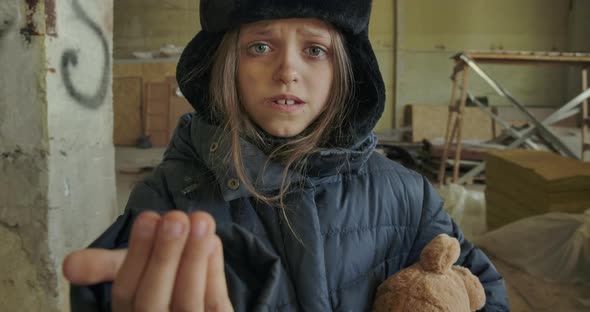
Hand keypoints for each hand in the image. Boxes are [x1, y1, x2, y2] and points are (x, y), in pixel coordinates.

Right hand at [63, 211, 233, 311]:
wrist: (188, 298)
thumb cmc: (154, 278)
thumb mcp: (127, 268)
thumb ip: (102, 264)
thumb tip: (69, 265)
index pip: (126, 291)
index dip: (137, 254)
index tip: (149, 216)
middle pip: (153, 300)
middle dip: (165, 256)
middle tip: (176, 217)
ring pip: (188, 302)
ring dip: (195, 259)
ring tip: (202, 221)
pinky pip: (216, 305)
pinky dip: (214, 272)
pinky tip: (214, 242)